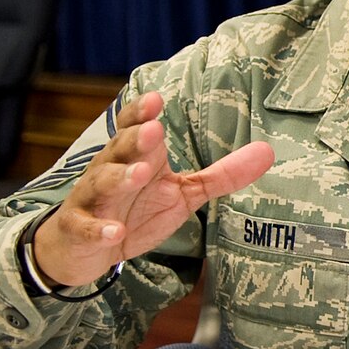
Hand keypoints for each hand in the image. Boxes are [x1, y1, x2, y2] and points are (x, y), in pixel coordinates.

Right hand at [32, 91, 274, 287]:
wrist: (85, 248)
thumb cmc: (136, 210)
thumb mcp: (184, 192)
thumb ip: (222, 174)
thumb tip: (268, 152)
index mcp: (136, 157)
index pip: (134, 127)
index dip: (141, 113)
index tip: (155, 100)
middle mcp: (110, 171)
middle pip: (119, 149)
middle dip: (135, 139)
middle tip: (154, 130)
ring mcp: (93, 201)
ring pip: (102, 183)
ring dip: (120, 178)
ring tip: (141, 174)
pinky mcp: (81, 230)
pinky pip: (86, 227)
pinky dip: (99, 229)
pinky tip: (116, 232)